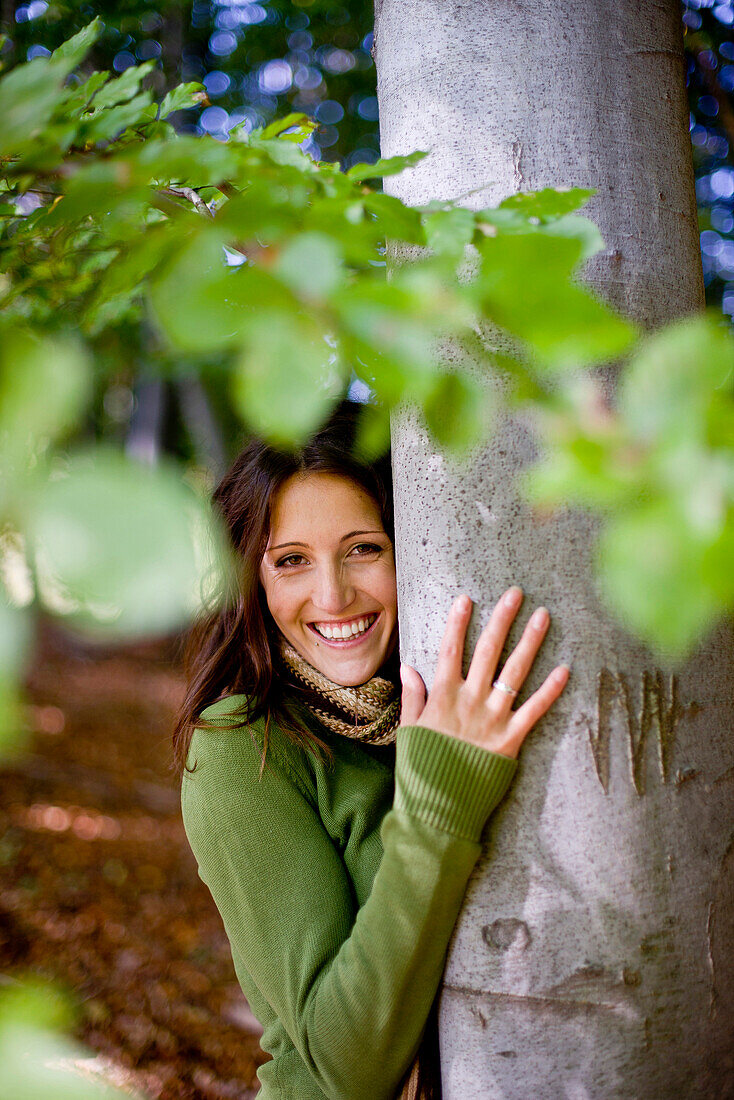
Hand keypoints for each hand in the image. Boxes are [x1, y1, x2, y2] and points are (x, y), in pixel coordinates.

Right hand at [399, 587, 568, 758]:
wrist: (438, 807)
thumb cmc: (420, 770)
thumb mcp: (409, 730)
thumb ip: (413, 698)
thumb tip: (408, 667)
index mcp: (442, 696)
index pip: (450, 650)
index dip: (458, 623)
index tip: (467, 599)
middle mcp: (469, 701)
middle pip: (488, 651)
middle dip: (502, 619)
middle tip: (516, 593)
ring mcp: (492, 719)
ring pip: (514, 672)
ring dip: (530, 642)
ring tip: (543, 617)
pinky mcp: (511, 740)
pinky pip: (534, 710)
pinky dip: (550, 691)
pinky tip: (564, 670)